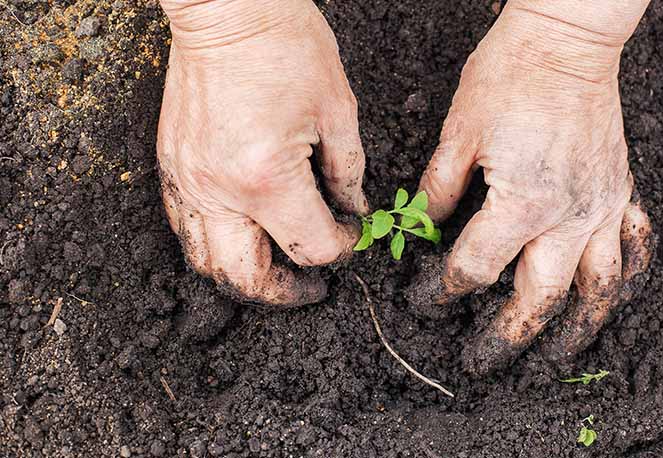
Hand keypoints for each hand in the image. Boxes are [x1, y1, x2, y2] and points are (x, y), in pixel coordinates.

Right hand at [158, 0, 366, 305]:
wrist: (227, 7)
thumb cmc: (285, 46)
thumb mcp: (338, 111)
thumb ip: (348, 175)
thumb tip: (353, 213)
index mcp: (266, 177)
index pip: (309, 248)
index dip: (341, 251)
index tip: (353, 236)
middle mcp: (218, 190)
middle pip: (246, 278)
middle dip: (286, 292)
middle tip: (313, 287)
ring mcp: (187, 181)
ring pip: (206, 262)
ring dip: (245, 277)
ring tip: (277, 269)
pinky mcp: (172, 167)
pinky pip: (185, 229)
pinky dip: (216, 245)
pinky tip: (244, 235)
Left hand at [408, 0, 653, 375]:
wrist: (565, 41)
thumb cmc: (509, 77)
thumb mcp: (457, 134)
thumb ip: (437, 190)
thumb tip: (416, 225)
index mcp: (521, 202)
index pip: (473, 267)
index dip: (440, 290)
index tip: (423, 299)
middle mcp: (568, 215)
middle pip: (537, 298)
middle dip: (506, 337)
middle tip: (482, 363)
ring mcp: (603, 207)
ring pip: (599, 289)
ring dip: (577, 329)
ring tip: (557, 358)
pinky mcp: (621, 192)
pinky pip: (636, 247)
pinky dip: (626, 277)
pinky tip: (608, 296)